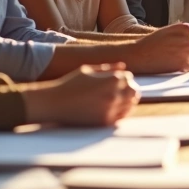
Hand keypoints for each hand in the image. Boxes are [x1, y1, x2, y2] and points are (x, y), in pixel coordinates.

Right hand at [23, 63, 139, 125]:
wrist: (54, 103)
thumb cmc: (70, 83)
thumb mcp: (88, 70)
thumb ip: (108, 68)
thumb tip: (123, 66)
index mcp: (112, 79)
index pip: (129, 78)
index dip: (123, 79)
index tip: (116, 82)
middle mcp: (114, 94)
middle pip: (134, 92)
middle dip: (128, 90)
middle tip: (120, 92)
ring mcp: (111, 109)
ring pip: (130, 105)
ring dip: (125, 102)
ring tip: (114, 100)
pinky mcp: (105, 121)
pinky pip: (121, 117)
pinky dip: (119, 112)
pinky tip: (110, 109)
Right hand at [124, 23, 188, 72]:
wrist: (139, 54)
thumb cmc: (151, 43)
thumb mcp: (167, 31)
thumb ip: (181, 33)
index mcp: (185, 29)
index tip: (183, 49)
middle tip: (179, 58)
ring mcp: (188, 51)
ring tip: (177, 63)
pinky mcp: (184, 63)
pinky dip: (185, 69)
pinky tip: (176, 68)